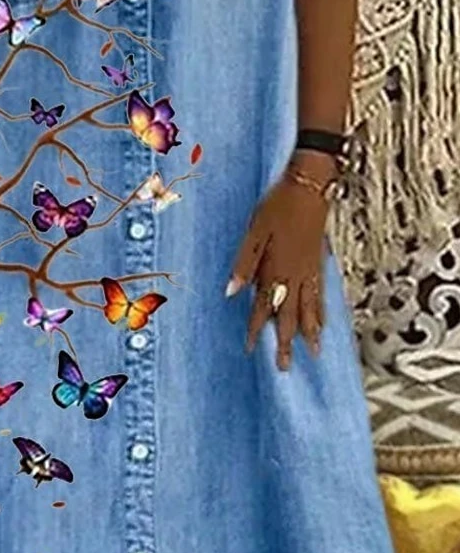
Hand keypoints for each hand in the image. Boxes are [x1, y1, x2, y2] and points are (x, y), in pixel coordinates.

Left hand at [226, 152, 334, 369]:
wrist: (310, 185)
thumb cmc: (277, 205)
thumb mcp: (254, 232)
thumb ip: (244, 263)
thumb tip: (231, 292)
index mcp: (275, 269)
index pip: (262, 307)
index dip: (256, 329)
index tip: (250, 349)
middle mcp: (294, 275)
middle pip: (289, 316)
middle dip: (286, 342)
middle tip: (285, 367)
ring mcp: (310, 270)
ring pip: (310, 309)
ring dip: (310, 333)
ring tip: (313, 354)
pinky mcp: (319, 263)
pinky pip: (321, 295)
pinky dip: (321, 313)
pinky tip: (322, 323)